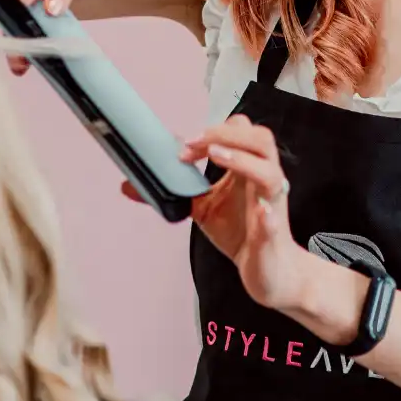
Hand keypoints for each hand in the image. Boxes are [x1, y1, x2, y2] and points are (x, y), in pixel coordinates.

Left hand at [122, 115, 303, 310]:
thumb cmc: (240, 231)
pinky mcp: (271, 236)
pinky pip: (273, 222)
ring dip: (243, 160)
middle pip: (261, 139)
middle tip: (196, 144)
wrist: (268, 270)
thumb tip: (127, 185)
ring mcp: (270, 206)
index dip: (214, 130)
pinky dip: (266, 217)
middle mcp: (263, 179)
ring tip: (216, 156)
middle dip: (227, 134)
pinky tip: (259, 213)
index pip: (240, 130)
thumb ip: (173, 192)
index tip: (185, 146)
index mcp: (248, 167)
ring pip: (270, 172)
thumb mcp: (201, 208)